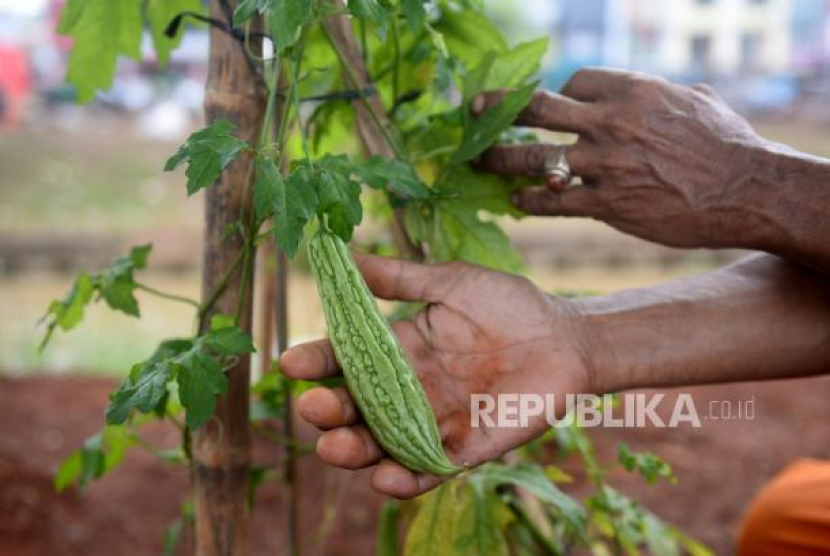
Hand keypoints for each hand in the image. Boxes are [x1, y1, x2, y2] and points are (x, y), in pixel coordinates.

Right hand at [281, 253, 591, 497]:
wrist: (565, 337)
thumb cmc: (510, 304)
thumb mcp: (451, 282)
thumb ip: (400, 277)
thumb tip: (344, 251)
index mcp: (399, 349)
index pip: (346, 360)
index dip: (317, 363)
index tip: (291, 362)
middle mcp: (409, 389)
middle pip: (355, 409)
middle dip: (329, 411)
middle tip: (313, 406)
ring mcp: (435, 420)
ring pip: (382, 444)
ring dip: (355, 451)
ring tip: (334, 446)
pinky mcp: (466, 447)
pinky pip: (429, 469)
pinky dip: (406, 479)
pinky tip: (386, 478)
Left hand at [474, 68, 773, 249]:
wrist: (746, 191)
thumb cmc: (729, 144)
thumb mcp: (699, 102)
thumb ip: (671, 94)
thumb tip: (677, 90)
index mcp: (632, 90)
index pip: (573, 83)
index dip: (558, 95)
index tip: (551, 109)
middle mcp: (610, 122)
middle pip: (537, 108)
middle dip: (498, 108)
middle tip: (472, 111)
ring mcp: (605, 164)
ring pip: (534, 157)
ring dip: (499, 158)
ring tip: (476, 160)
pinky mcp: (607, 204)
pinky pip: (553, 201)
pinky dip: (529, 200)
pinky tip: (514, 200)